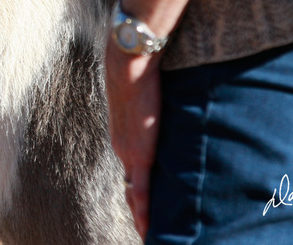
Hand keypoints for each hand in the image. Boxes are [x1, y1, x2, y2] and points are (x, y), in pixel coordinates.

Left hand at [105, 38, 161, 238]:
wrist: (129, 65)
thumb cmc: (141, 74)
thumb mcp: (149, 99)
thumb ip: (159, 111)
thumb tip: (169, 108)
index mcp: (126, 139)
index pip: (133, 175)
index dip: (140, 196)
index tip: (147, 214)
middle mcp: (123, 150)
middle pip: (133, 191)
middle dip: (142, 214)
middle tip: (153, 234)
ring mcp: (128, 154)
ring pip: (135, 197)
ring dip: (143, 218)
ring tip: (153, 237)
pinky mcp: (138, 154)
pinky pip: (140, 192)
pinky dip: (145, 213)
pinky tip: (149, 231)